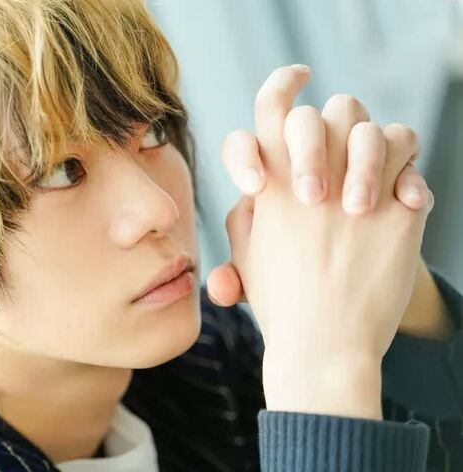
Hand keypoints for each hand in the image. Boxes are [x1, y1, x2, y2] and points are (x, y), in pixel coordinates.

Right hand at [214, 65, 433, 419]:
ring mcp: (359, 193)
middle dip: (341, 124)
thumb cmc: (281, 306)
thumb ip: (247, 216)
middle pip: (334, 110)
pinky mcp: (401, 215)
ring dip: (380, 150)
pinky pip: (415, 171)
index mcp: (271, 182)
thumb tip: (256, 194)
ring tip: (375, 183)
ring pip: (381, 130)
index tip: (298, 74)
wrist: (324, 350)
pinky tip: (398, 208)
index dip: (283, 82)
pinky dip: (411, 181)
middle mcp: (314, 177)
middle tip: (345, 149)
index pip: (271, 106)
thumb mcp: (247, 256)